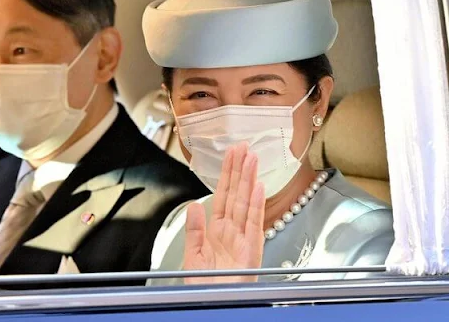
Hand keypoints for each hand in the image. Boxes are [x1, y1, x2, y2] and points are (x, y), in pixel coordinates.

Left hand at [182, 142, 264, 284]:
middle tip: (243, 147)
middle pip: (236, 194)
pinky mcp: (251, 250)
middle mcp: (232, 232)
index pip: (223, 196)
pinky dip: (256, 204)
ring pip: (246, 202)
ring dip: (249, 179)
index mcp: (217, 231)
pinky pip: (254, 222)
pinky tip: (258, 186)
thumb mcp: (193, 256)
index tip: (231, 155)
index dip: (226, 175)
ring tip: (252, 158)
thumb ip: (194, 230)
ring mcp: (243, 239)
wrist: (213, 305)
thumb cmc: (205, 287)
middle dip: (239, 170)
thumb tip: (194, 205)